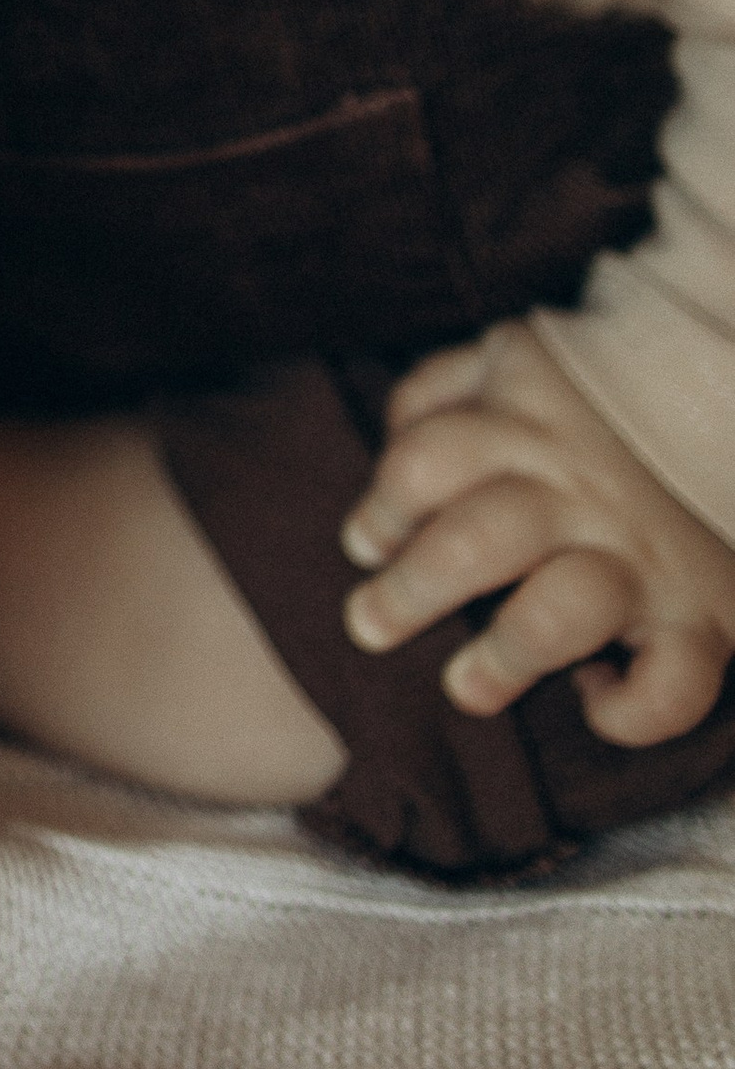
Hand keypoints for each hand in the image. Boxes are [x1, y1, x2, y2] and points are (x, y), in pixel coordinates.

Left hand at [340, 319, 734, 746]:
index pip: (429, 461)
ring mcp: (646, 556)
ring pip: (564, 611)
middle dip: (411, 590)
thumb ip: (451, 381)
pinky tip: (596, 700)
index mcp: (531, 423)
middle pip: (480, 540)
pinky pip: (675, 683)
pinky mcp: (707, 616)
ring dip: (507, 654)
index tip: (367, 544)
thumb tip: (394, 432)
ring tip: (466, 686)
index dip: (385, 508)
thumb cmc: (610, 399)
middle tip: (369, 625)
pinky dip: (635, 710)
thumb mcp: (525, 358)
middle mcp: (586, 489)